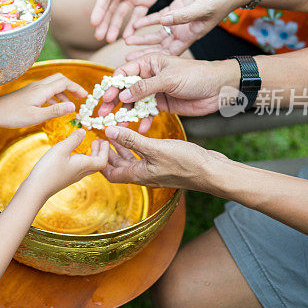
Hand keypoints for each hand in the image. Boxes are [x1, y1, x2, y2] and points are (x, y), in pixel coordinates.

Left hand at [0, 73, 87, 128]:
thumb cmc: (12, 116)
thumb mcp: (36, 117)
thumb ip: (55, 111)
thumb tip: (74, 106)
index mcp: (42, 90)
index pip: (65, 82)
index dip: (77, 88)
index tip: (86, 97)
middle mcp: (38, 86)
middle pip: (60, 79)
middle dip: (72, 86)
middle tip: (81, 98)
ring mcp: (32, 89)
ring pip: (52, 85)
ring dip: (63, 93)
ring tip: (70, 106)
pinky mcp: (27, 94)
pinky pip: (45, 91)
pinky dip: (54, 97)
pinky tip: (54, 107)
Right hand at [23, 129, 109, 200]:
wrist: (36, 189)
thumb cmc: (48, 169)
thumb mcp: (61, 149)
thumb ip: (73, 139)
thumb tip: (84, 131)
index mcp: (83, 166)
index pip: (102, 161)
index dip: (105, 151)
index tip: (104, 140)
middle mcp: (81, 172)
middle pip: (97, 164)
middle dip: (100, 152)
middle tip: (97, 141)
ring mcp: (73, 176)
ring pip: (89, 166)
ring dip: (91, 155)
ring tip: (88, 145)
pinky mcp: (66, 177)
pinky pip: (80, 168)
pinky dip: (83, 158)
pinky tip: (74, 153)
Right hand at [90, 0, 183, 42]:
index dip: (99, 9)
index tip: (94, 22)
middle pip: (110, 9)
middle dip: (104, 23)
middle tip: (99, 37)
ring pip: (122, 14)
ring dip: (115, 27)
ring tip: (109, 40)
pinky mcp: (147, 0)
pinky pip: (139, 16)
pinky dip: (133, 27)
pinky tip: (128, 37)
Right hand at [98, 54, 238, 130]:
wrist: (219, 88)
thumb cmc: (196, 75)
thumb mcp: (169, 79)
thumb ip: (145, 88)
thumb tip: (122, 95)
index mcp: (149, 63)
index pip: (124, 72)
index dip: (113, 85)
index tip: (107, 98)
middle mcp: (149, 76)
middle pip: (125, 89)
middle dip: (114, 102)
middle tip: (103, 114)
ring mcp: (155, 91)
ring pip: (134, 104)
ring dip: (126, 114)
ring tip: (118, 126)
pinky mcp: (162, 105)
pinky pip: (147, 113)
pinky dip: (143, 121)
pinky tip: (141, 129)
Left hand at [102, 126, 225, 191]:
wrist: (211, 172)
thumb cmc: (185, 162)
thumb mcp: (154, 148)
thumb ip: (131, 140)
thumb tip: (108, 132)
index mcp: (138, 175)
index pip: (110, 173)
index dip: (100, 160)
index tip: (96, 144)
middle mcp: (144, 175)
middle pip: (118, 167)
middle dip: (108, 153)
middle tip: (102, 137)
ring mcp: (154, 171)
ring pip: (131, 161)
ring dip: (122, 149)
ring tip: (115, 133)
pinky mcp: (163, 165)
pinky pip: (143, 157)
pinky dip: (136, 147)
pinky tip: (138, 136)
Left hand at [124, 0, 253, 55]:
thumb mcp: (202, 7)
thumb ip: (183, 15)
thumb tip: (163, 21)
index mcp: (191, 35)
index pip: (170, 53)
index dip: (154, 61)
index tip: (138, 68)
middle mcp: (184, 31)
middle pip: (160, 46)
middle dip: (144, 53)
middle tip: (126, 60)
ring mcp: (180, 20)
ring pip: (158, 33)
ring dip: (143, 37)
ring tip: (126, 40)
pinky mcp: (178, 8)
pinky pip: (159, 17)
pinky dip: (147, 20)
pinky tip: (134, 23)